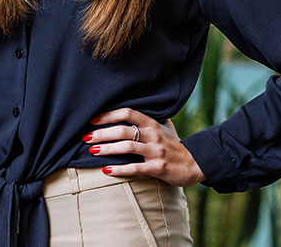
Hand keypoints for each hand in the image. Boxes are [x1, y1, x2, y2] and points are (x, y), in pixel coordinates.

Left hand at [83, 107, 205, 186]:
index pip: (128, 113)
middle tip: (86, 137)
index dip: (109, 115)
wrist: (195, 163)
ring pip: (127, 147)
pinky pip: (135, 168)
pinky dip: (119, 169)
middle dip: (102, 133)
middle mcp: (153, 135)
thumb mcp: (165, 128)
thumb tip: (134, 110)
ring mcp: (155, 151)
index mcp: (153, 123)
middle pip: (123, 130)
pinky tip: (106, 170)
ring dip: (107, 149)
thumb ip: (151, 118)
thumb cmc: (176, 145)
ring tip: (91, 151)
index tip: (92, 120)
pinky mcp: (158, 168)